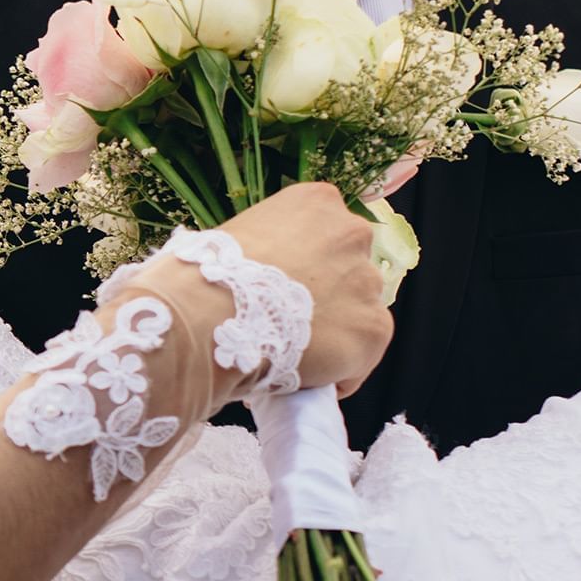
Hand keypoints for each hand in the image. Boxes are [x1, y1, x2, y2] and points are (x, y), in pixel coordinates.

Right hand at [220, 183, 392, 396]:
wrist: (209, 315)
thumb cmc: (207, 274)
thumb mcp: (238, 236)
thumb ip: (269, 248)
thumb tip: (265, 279)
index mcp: (318, 203)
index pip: (328, 235)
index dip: (307, 268)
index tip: (284, 291)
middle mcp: (352, 234)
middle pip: (349, 272)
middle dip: (327, 297)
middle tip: (289, 324)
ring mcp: (367, 282)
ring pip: (357, 314)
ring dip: (333, 334)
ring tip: (294, 356)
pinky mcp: (373, 329)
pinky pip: (361, 357)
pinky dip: (338, 372)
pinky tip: (306, 377)